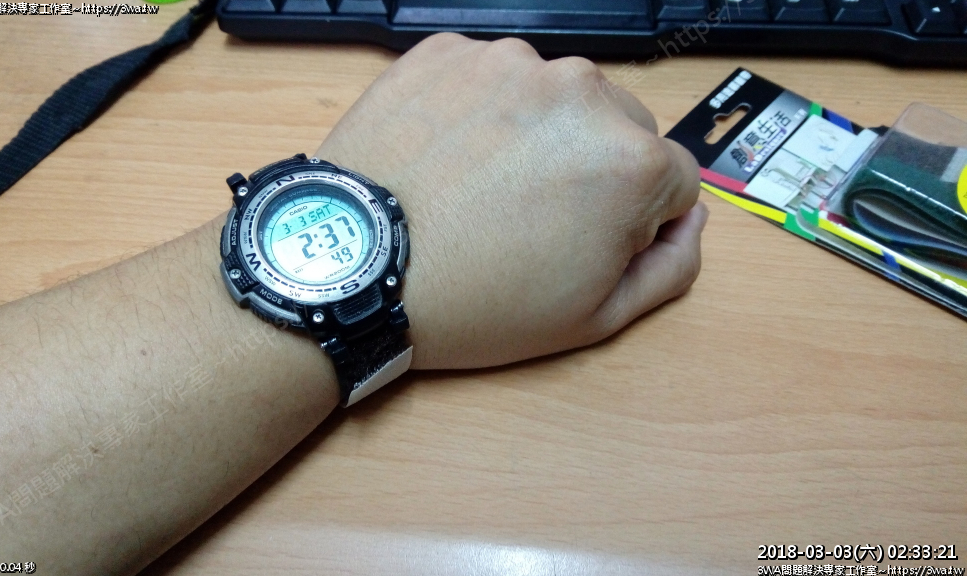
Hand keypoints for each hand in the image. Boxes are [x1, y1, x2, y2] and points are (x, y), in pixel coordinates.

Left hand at [316, 33, 706, 369]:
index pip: (674, 180)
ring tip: (480, 188)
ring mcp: (507, 62)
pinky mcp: (447, 51)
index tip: (582, 242)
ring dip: (535, 134)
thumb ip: (672, 266)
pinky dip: (479, 111)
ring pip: (553, 98)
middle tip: (529, 218)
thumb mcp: (594, 318)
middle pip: (620, 127)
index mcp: (631, 159)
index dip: (633, 221)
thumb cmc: (473, 301)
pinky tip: (447, 159)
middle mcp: (579, 90)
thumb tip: (691, 217)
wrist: (353, 266)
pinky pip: (488, 79)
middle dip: (592, 167)